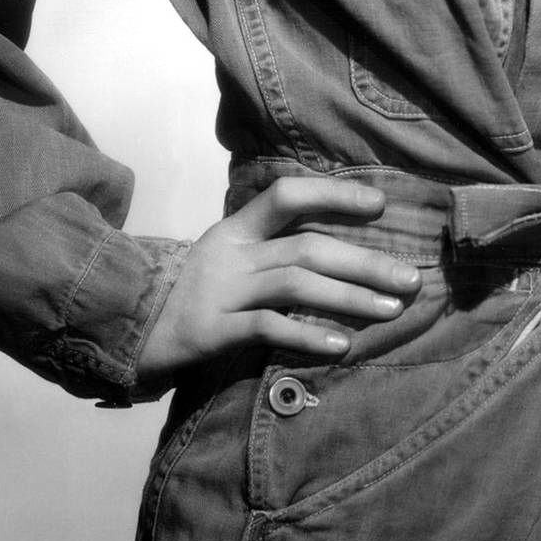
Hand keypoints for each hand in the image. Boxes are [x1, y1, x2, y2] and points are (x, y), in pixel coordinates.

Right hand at [135, 177, 419, 392]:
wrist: (129, 328)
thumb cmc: (194, 292)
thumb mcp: (229, 258)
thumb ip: (272, 248)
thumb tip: (342, 251)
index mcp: (237, 228)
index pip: (287, 194)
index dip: (334, 195)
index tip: (381, 206)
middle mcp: (232, 253)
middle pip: (307, 247)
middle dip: (365, 261)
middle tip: (411, 279)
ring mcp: (222, 290)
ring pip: (295, 284)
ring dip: (350, 296)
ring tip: (391, 310)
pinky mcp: (213, 330)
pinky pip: (268, 328)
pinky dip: (308, 335)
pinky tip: (341, 345)